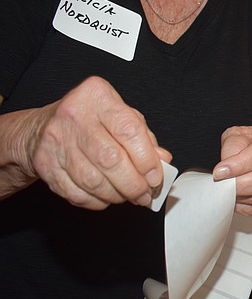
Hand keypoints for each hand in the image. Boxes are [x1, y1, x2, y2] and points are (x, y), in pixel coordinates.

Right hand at [25, 76, 168, 209]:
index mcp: (97, 97)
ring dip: (117, 195)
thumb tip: (162, 161)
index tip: (156, 176)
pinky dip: (96, 200)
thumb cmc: (88, 119)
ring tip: (128, 196)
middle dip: (134, 184)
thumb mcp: (119, 115)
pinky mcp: (44, 165)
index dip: (147, 159)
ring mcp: (56, 141)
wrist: (42, 127)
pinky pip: (76, 193)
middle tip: (145, 193)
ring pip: (93, 180)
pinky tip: (106, 197)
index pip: (129, 131)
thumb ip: (143, 137)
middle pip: (111, 159)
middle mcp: (74, 116)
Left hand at [214, 123, 251, 215]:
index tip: (220, 172)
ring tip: (226, 191)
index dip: (239, 165)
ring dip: (240, 197)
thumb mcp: (242, 133)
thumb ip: (232, 146)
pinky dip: (245, 207)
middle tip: (221, 185)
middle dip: (239, 185)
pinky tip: (236, 198)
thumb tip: (225, 169)